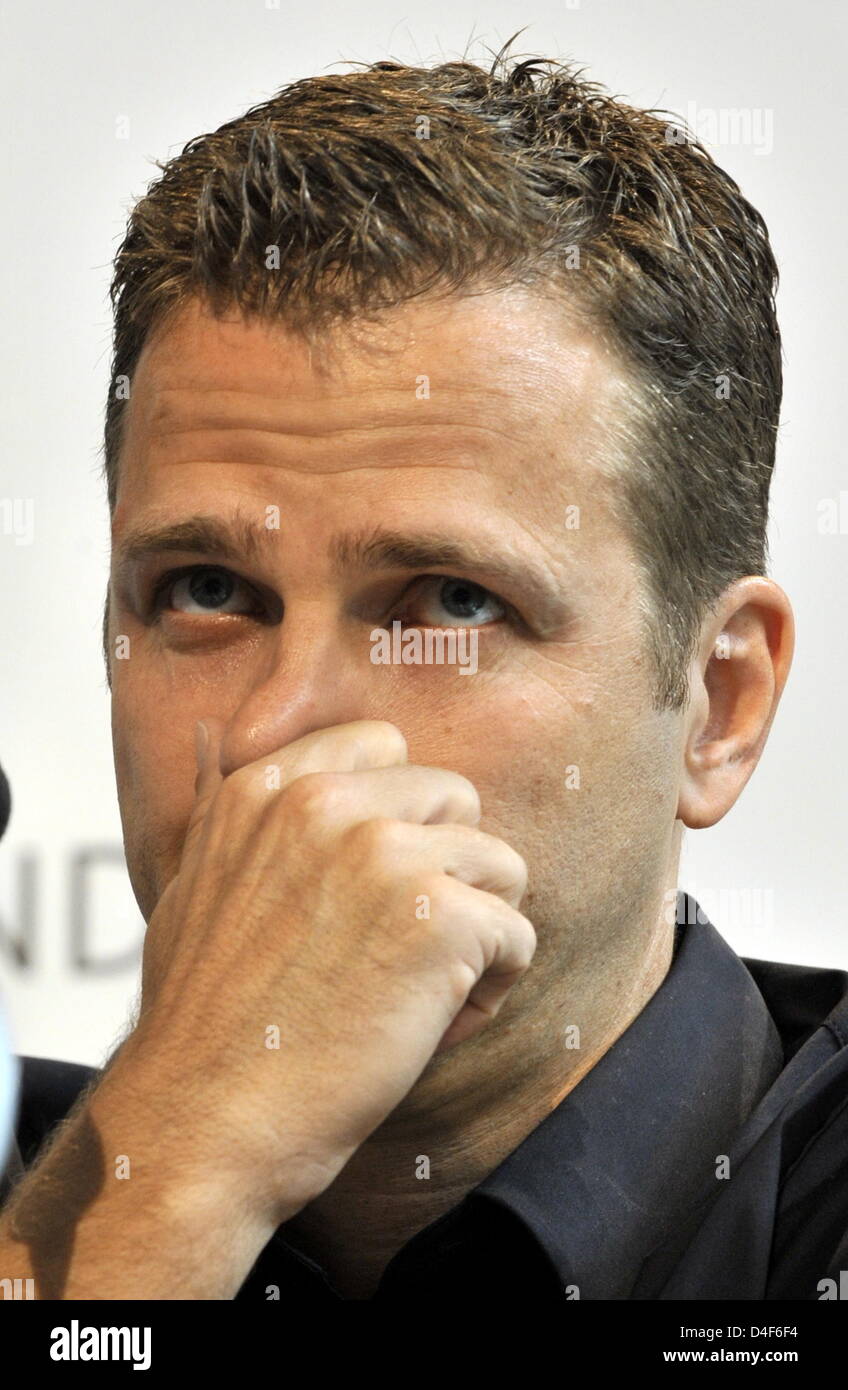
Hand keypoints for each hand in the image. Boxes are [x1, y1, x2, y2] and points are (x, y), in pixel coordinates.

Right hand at [123, 718, 534, 1226]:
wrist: (200, 1122)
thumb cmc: (203, 1022)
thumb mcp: (196, 882)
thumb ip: (239, 815)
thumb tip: (237, 745)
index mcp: (266, 787)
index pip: (383, 745)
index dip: (399, 817)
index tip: (374, 888)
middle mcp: (327, 802)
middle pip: (455, 797)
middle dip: (448, 870)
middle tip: (405, 948)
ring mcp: (386, 854)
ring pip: (499, 864)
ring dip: (476, 932)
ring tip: (421, 995)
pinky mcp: (439, 918)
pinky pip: (518, 935)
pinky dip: (493, 989)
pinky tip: (435, 1028)